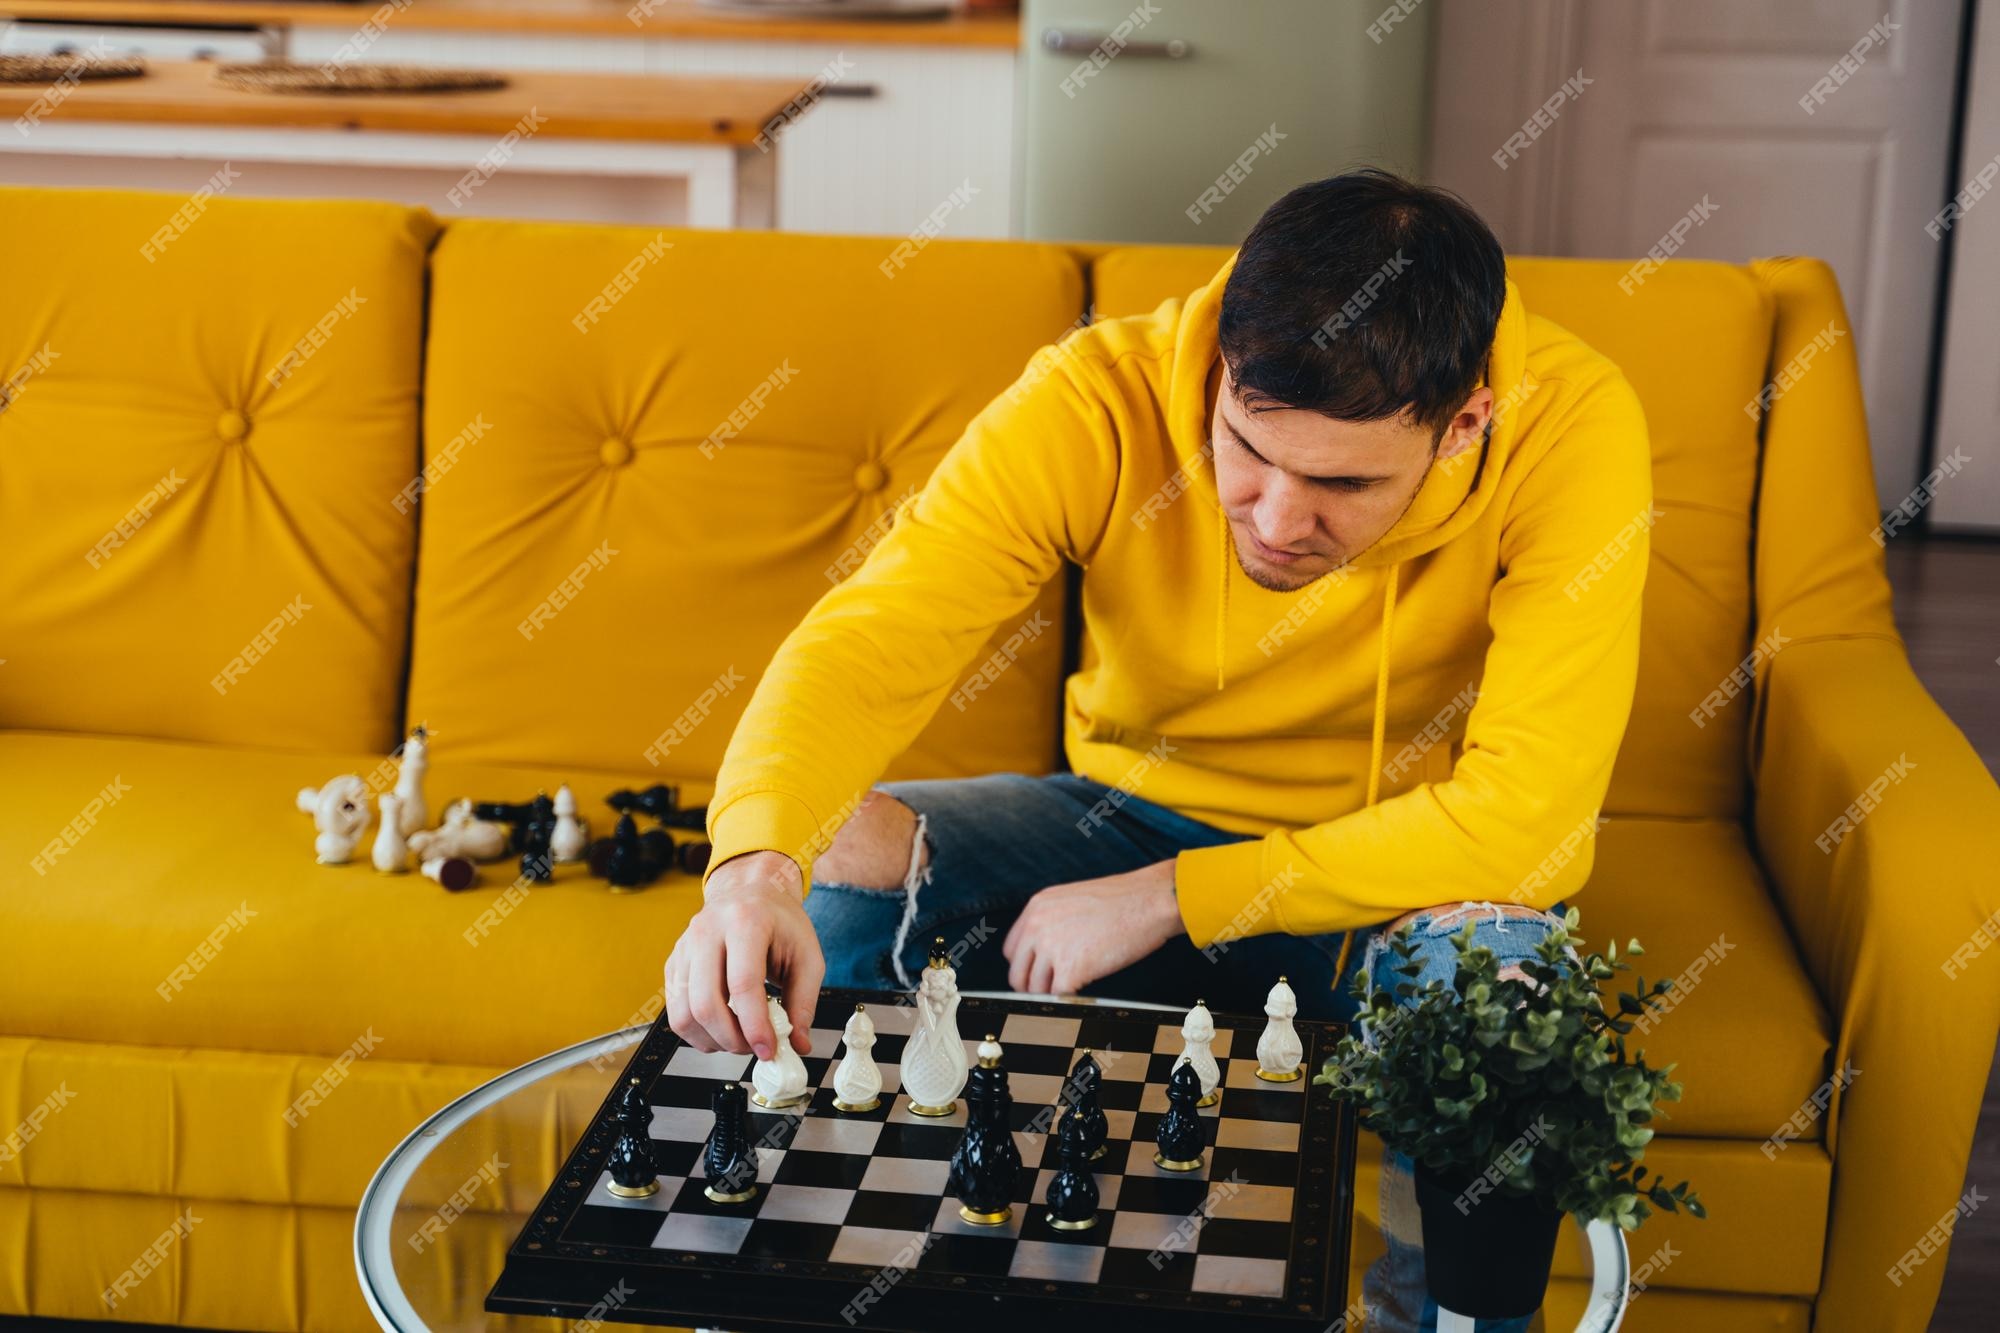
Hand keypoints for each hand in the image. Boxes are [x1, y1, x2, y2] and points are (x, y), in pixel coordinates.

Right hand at [665, 850, 821, 1060]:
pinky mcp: (674, 963)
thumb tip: (798, 1044)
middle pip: (705, 1002)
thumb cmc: (780, 922)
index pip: (743, 984)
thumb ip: (804, 1002)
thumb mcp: (808, 956)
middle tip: (754, 1047)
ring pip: (683, 1012)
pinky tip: (721, 1030)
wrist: (751, 892)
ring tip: (739, 1040)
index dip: (754, 1025)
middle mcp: (707, 931)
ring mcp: (685, 947)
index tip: (768, 1049)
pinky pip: (675, 1010)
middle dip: (731, 1038)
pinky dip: (697, 1032)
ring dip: (712, 1040)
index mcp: (745, 922)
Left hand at [1002, 859, 1183, 994]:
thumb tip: (1049, 949)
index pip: (1012, 950)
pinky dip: (1068, 1000)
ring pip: (1035, 990)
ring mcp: (1052, 948)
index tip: (1036, 974)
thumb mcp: (1075, 899)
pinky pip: (1057, 996)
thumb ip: (1054, 921)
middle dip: (1033, 987)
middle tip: (1050, 991)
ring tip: (1072, 991)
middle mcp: (1037, 926)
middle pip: (1017, 974)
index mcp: (1037, 907)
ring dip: (1052, 995)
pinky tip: (1082, 993)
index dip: (1026, 966)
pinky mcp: (1070, 969)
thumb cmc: (1124, 900)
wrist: (1150, 900)